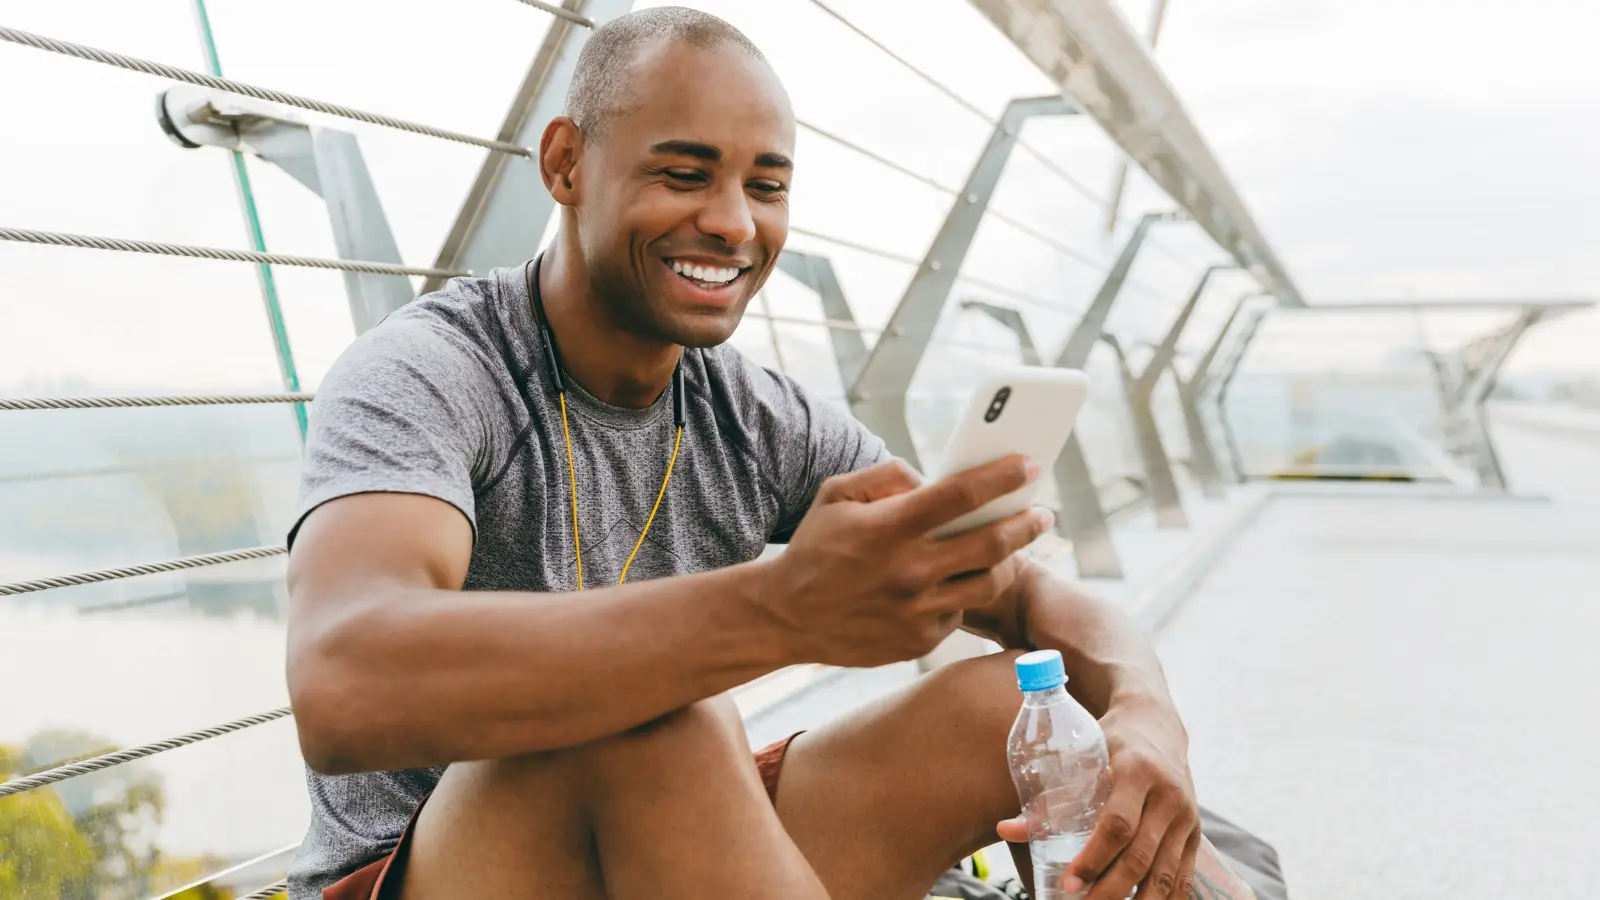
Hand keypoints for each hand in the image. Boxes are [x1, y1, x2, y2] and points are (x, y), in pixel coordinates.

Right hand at [757, 456, 1054, 667]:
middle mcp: (909, 570)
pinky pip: (959, 611)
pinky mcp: (918, 640)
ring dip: (1010, 561)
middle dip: (1028, 522)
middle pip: (993, 542)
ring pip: (989, 582)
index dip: (1002, 476)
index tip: (1029, 464)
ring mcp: (917, 610)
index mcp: (890, 528)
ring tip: (1014, 547)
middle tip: (1043, 513)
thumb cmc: (814, 549)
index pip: (962, 494)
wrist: (784, 617)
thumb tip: (932, 478)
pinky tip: (959, 579)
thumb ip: (887, 475)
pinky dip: (964, 591)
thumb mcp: (836, 495)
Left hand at [996, 697, 1198, 898]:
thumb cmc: (1110, 742)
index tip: (1070, 883)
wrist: (1157, 725)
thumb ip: (1048, 797)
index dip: (1093, 858)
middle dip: (1109, 889)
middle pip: (1139, 856)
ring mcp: (1187, 817)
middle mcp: (1168, 795)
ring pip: (1164, 874)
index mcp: (1137, 771)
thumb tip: (1004, 830)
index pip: (1117, 825)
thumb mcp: (1082, 756)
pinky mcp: (1195, 833)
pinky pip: (1183, 877)